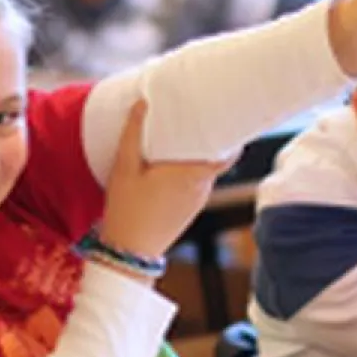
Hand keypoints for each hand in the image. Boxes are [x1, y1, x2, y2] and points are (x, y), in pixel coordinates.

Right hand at [98, 101, 234, 267]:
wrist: (128, 252)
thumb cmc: (126, 210)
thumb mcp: (124, 167)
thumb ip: (132, 134)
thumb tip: (141, 104)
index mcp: (192, 175)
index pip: (228, 154)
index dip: (232, 136)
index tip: (228, 117)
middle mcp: (201, 189)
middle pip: (214, 160)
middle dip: (208, 141)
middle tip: (198, 118)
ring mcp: (196, 203)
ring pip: (204, 174)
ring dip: (196, 158)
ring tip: (181, 138)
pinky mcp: (188, 212)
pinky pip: (195, 186)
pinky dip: (189, 174)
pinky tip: (170, 167)